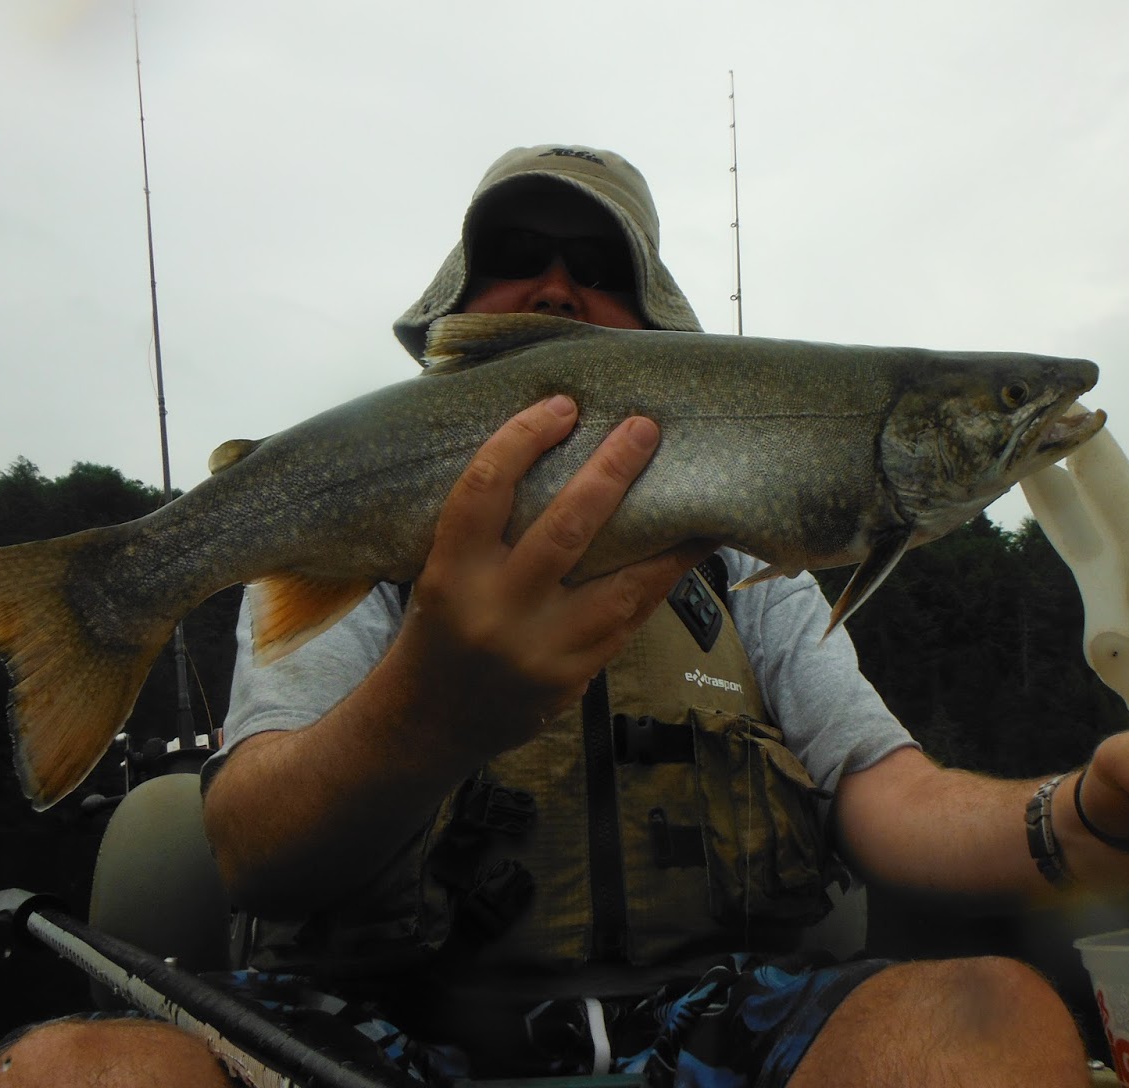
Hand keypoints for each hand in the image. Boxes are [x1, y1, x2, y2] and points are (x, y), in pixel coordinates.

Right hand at [393, 395, 714, 754]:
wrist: (428, 723)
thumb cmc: (438, 629)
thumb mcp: (438, 572)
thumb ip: (483, 526)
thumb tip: (549, 449)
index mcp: (449, 573)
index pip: (485, 488)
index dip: (525, 438)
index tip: (562, 405)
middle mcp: (496, 611)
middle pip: (567, 527)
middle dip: (612, 471)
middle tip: (644, 428)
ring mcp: (541, 649)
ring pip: (621, 583)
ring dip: (668, 536)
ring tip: (700, 493)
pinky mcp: (574, 678)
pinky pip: (631, 619)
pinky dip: (663, 579)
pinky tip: (688, 549)